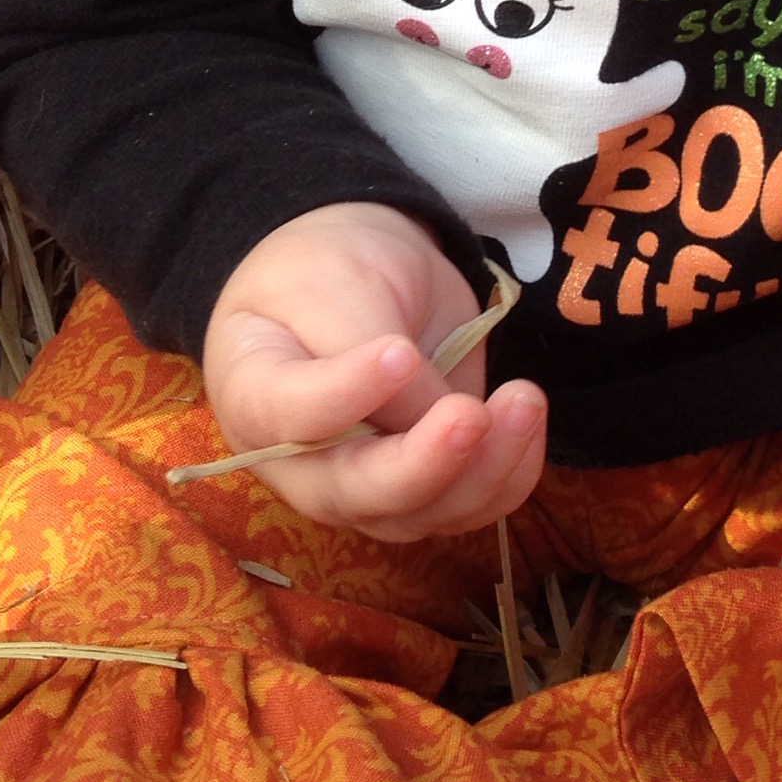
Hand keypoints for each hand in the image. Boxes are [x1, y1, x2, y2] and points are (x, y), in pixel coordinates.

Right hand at [202, 201, 546, 540]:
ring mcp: (364, 487)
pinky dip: (508, 474)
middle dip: (423, 465)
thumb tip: (431, 418)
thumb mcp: (338, 281)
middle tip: (470, 414)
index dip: (346, 395)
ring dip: (484, 470)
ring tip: (524, 399)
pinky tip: (526, 417)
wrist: (352, 278)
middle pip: (359, 494)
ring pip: (424, 511)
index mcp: (255, 397)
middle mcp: (302, 465)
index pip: (294, 415)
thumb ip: (369, 346)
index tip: (398, 353)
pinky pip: (468, 506)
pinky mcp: (422, 488)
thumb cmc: (324, 270)